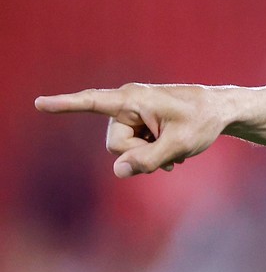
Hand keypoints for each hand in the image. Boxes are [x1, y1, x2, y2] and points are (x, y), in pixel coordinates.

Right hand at [35, 84, 229, 177]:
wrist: (220, 111)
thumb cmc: (203, 121)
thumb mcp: (180, 145)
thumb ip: (148, 160)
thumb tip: (117, 172)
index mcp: (133, 99)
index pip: (93, 102)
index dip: (65, 105)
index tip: (39, 103)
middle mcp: (127, 103)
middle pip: (115, 145)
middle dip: (139, 154)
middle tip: (169, 147)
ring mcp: (132, 114)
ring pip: (124, 150)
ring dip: (147, 155)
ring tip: (173, 148)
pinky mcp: (138, 123)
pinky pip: (132, 149)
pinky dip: (150, 154)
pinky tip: (172, 153)